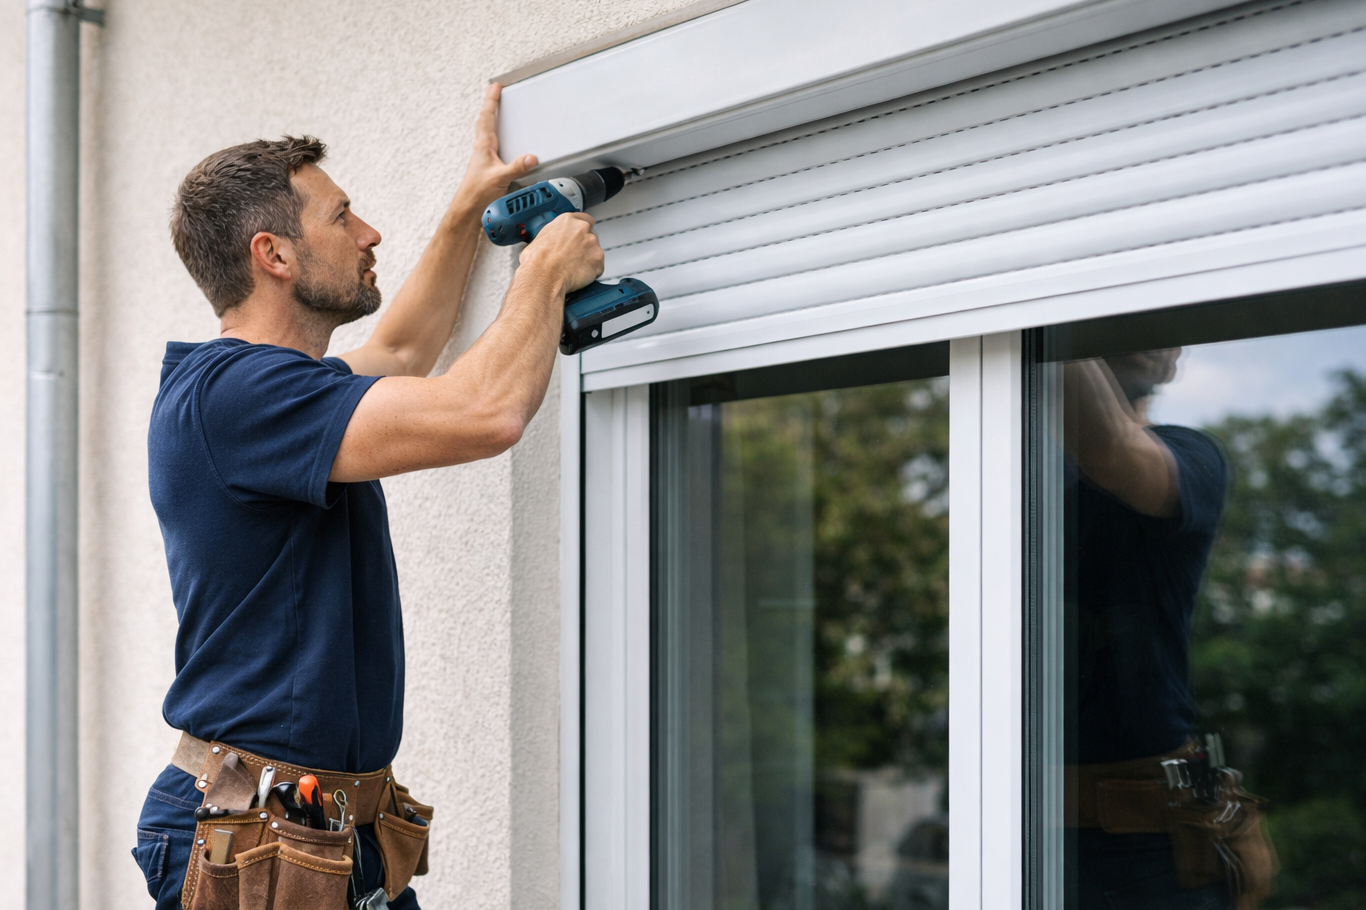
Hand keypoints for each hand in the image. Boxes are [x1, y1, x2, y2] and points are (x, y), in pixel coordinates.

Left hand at [454, 83, 537, 211]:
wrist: (469, 208)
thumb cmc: (478, 192)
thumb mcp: (500, 178)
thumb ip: (516, 167)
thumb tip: (531, 157)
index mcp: (483, 145)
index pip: (487, 117)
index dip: (491, 100)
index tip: (495, 86)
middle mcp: (482, 148)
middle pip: (485, 119)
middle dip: (490, 105)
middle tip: (494, 92)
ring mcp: (483, 156)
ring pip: (486, 131)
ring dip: (490, 118)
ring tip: (495, 109)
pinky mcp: (487, 165)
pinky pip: (490, 143)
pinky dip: (494, 134)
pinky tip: (499, 139)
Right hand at [519, 213, 603, 293]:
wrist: (543, 276)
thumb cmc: (538, 260)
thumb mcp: (540, 238)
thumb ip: (553, 235)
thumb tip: (551, 242)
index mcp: (567, 220)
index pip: (584, 219)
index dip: (581, 231)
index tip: (578, 237)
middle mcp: (582, 229)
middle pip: (590, 236)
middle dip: (584, 246)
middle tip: (572, 257)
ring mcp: (593, 244)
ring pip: (595, 252)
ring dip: (587, 259)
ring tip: (573, 268)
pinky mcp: (598, 260)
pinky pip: (598, 267)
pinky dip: (591, 272)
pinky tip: (578, 275)